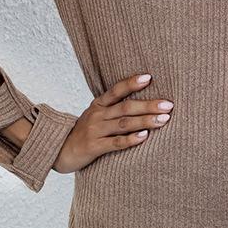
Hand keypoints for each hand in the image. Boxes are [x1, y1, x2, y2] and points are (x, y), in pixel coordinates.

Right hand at [53, 73, 173, 173]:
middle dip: (148, 105)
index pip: (116, 90)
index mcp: (98, 104)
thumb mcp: (96, 115)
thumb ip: (114, 107)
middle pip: (125, 108)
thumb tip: (144, 101)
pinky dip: (131, 139)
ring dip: (145, 121)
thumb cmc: (86, 132)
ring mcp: (95, 131)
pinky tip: (145, 136)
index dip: (132, 83)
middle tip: (168, 105)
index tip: (149, 77)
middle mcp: (97, 115)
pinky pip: (115, 143)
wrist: (59, 150)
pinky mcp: (94, 147)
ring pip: (124, 124)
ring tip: (163, 120)